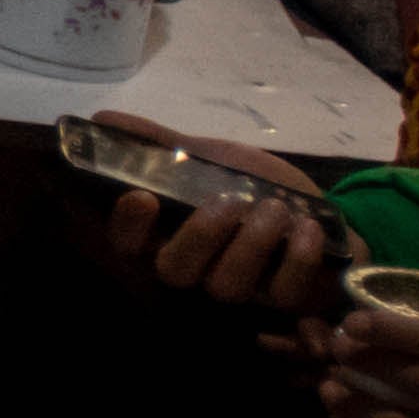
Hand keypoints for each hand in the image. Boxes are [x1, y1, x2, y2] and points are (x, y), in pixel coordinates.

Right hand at [93, 115, 335, 310]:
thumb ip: (160, 143)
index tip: (142, 197)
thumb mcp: (208, 158)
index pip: (127, 246)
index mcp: (166, 236)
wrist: (316, 210)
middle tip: (231, 201)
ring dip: (254, 242)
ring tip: (277, 207)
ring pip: (227, 285)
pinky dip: (297, 258)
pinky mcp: (283, 300)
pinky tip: (306, 227)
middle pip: (174, 272)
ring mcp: (238, 291)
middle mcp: (195, 271)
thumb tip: (102, 117)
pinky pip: (283, 292)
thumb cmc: (252, 185)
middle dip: (201, 235)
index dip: (127, 228)